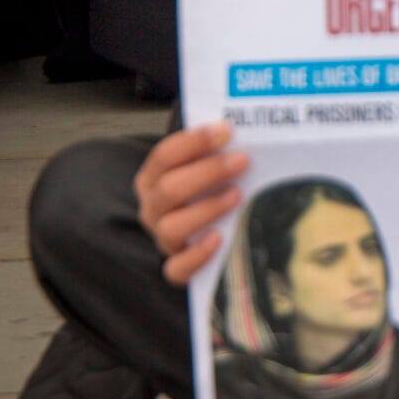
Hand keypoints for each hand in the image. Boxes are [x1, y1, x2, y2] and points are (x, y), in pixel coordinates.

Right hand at [134, 122, 247, 286]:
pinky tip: (219, 240)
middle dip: (207, 172)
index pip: (164, 156)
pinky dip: (197, 255)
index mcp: (154, 178)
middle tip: (242, 160)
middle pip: (168, 189)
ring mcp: (163, 239)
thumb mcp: (210, 168)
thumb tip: (245, 130)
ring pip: (171, 227)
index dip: (193, 142)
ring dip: (206, 209)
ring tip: (237, 195)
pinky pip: (177, 269)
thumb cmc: (212, 191)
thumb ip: (219, 151)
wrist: (211, 234)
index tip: (226, 130)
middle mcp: (153, 208)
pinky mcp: (177, 267)